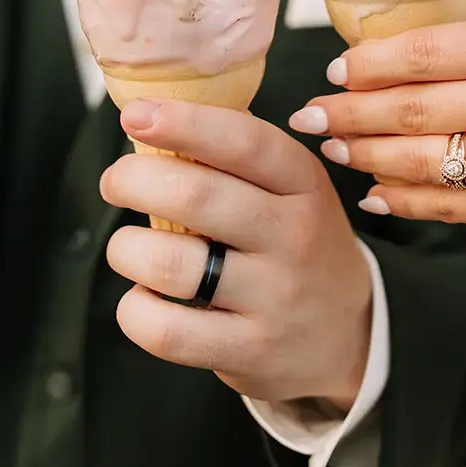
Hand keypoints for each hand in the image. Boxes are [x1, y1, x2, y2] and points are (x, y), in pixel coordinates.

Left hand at [100, 99, 372, 410]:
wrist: (350, 333)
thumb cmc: (296, 245)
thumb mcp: (291, 192)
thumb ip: (235, 159)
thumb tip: (153, 117)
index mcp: (304, 183)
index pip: (245, 142)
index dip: (185, 123)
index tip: (135, 115)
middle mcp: (294, 236)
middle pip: (197, 197)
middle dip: (134, 180)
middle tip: (115, 182)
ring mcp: (274, 297)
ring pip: (171, 264)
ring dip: (127, 249)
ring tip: (129, 247)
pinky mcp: (250, 351)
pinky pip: (167, 330)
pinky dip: (135, 310)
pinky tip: (145, 298)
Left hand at [290, 15, 465, 231]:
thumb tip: (399, 53)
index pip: (424, 52)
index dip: (368, 63)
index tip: (333, 68)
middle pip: (411, 108)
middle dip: (348, 112)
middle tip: (307, 115)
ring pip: (422, 160)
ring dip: (366, 156)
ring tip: (332, 148)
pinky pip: (453, 206)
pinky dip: (406, 201)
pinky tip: (376, 192)